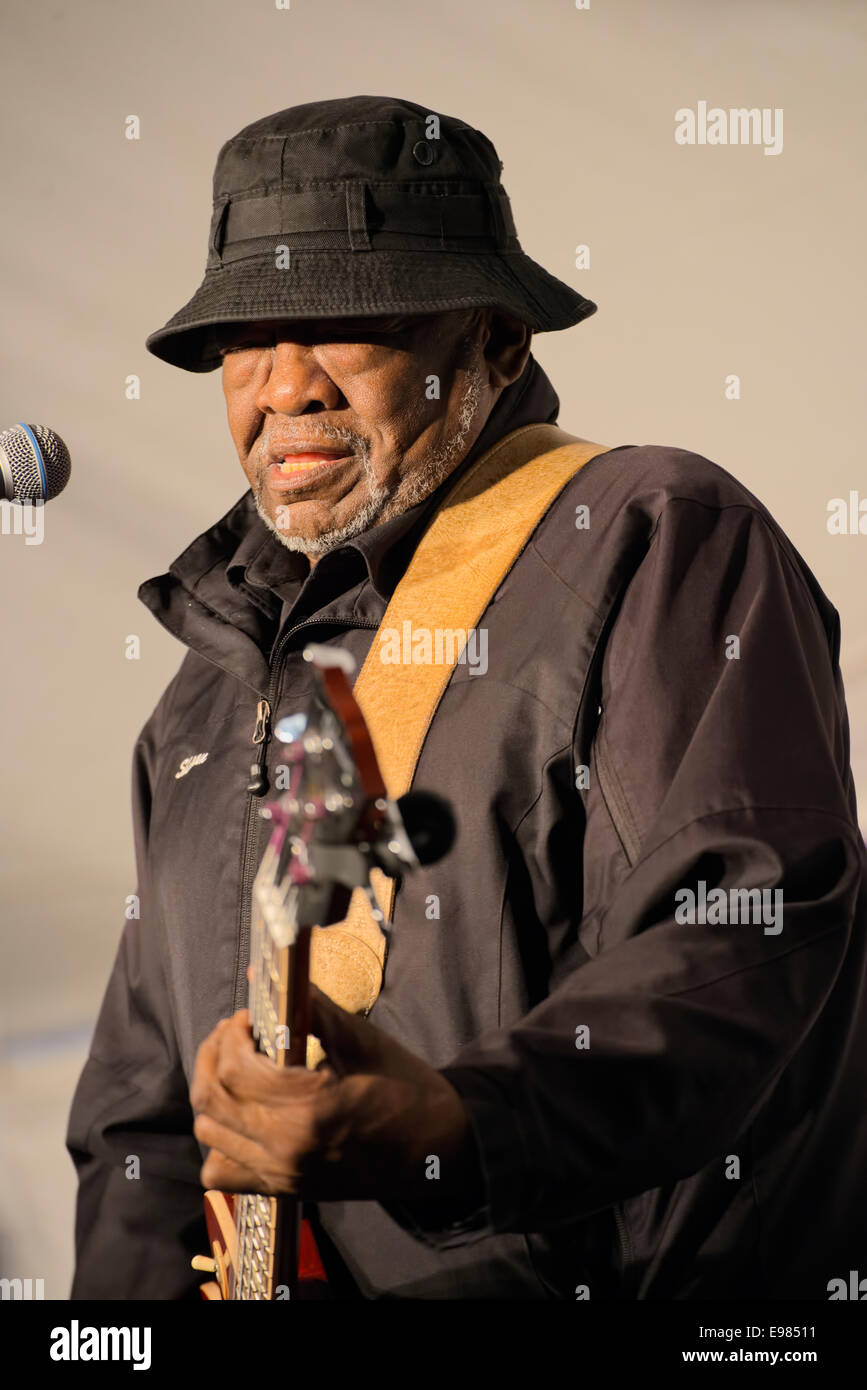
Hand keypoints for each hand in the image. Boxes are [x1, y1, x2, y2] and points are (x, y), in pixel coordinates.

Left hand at [189, 987, 483, 1209]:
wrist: (439, 1150)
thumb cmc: (407, 1091)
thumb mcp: (363, 1042)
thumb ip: (312, 1009)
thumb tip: (278, 977)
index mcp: (309, 1109)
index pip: (235, 1068)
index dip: (231, 1034)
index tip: (247, 1017)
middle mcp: (286, 1148)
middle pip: (211, 1099)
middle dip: (213, 1055)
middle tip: (233, 1033)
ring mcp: (282, 1174)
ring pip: (208, 1134)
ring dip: (212, 1094)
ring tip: (235, 1067)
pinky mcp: (284, 1188)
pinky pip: (222, 1173)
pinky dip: (219, 1143)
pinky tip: (242, 1116)